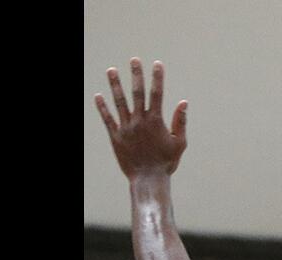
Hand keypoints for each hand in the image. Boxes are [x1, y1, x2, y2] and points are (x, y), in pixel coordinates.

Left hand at [95, 58, 188, 177]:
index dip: (157, 78)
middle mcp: (139, 121)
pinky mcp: (115, 136)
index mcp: (156, 121)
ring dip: (115, 85)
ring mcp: (126, 128)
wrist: (148, 178)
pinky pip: (107, 119)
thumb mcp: (179, 143)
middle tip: (134, 60)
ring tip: (111, 70)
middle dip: (136, 75)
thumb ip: (180, 122)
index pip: (157, 94)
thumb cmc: (166, 162)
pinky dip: (102, 107)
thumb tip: (183, 103)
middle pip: (137, 93)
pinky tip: (98, 96)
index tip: (157, 64)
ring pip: (119, 102)